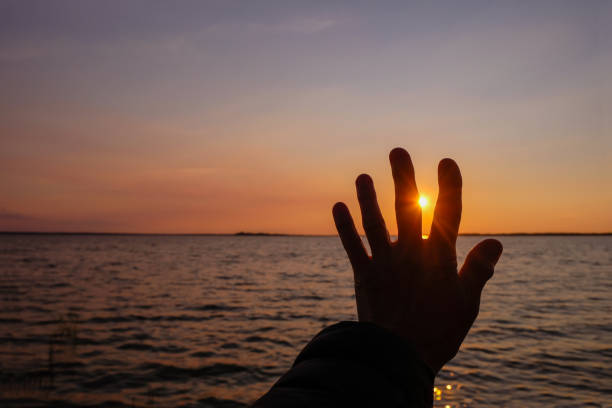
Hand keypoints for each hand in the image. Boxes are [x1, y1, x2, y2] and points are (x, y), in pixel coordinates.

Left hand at [332, 148, 502, 373]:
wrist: (399, 356)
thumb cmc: (438, 331)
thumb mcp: (467, 303)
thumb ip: (478, 270)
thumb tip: (496, 242)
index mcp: (439, 257)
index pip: (448, 213)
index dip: (449, 186)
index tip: (446, 162)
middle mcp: (411, 253)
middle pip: (408, 208)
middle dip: (404, 178)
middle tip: (397, 152)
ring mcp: (385, 262)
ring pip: (376, 222)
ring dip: (368, 198)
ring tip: (362, 176)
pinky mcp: (365, 275)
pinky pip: (353, 247)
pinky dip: (345, 227)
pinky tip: (338, 207)